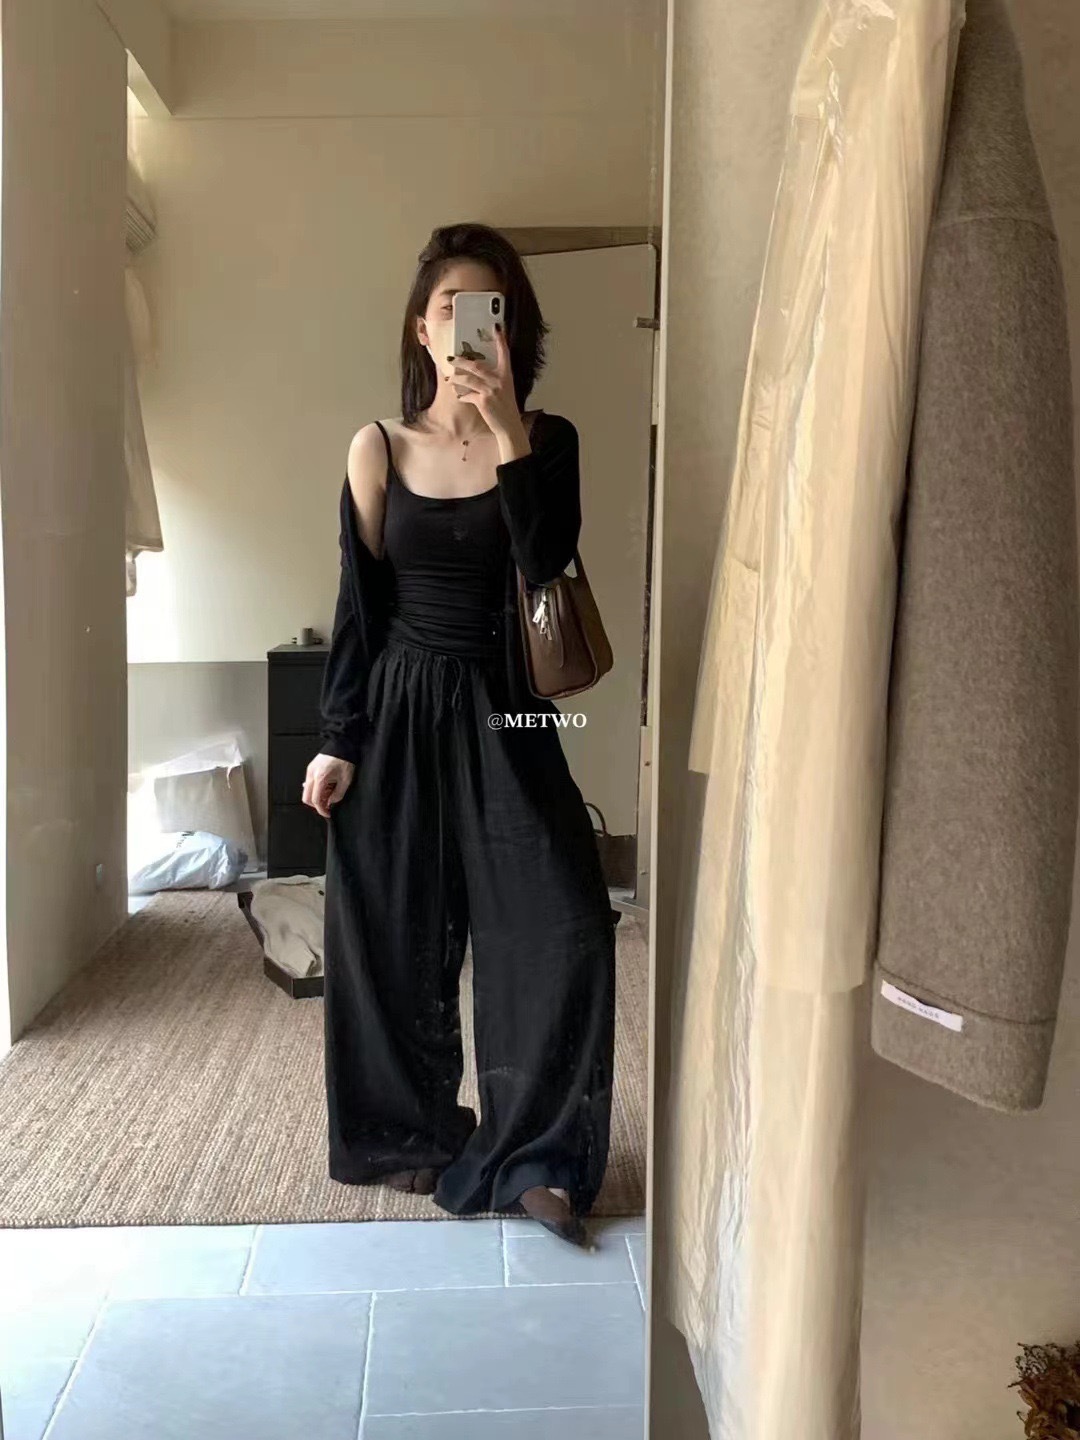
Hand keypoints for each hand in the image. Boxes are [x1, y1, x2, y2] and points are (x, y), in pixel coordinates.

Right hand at [302, 754, 354, 818]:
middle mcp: (311, 774)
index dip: (321, 810)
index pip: (315, 800)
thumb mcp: (345, 780)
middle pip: (307, 797)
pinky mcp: (312, 767)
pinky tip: (327, 787)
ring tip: (330, 793)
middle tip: (328, 806)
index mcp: (320, 778)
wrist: (343, 744)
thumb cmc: (345, 759)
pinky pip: (310, 782)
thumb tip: (331, 802)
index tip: (327, 813)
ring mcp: (310, 770)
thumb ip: (337, 795)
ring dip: (317, 796)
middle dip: (317, 804)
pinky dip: (317, 788)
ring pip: (308, 790)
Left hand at [449, 322, 524, 441]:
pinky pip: (467, 395)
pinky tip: (459, 396)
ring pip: (467, 379)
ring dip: (456, 379)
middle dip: (461, 361)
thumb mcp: (504, 390)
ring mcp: (491, 390)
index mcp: (506, 375)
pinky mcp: (483, 401)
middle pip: (476, 365)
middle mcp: (499, 380)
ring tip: (450, 379)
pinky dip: (461, 396)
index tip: (496, 327)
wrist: (509, 426)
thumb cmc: (505, 407)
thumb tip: (475, 371)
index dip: (500, 340)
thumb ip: (493, 379)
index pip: (504, 353)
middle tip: (451, 358)